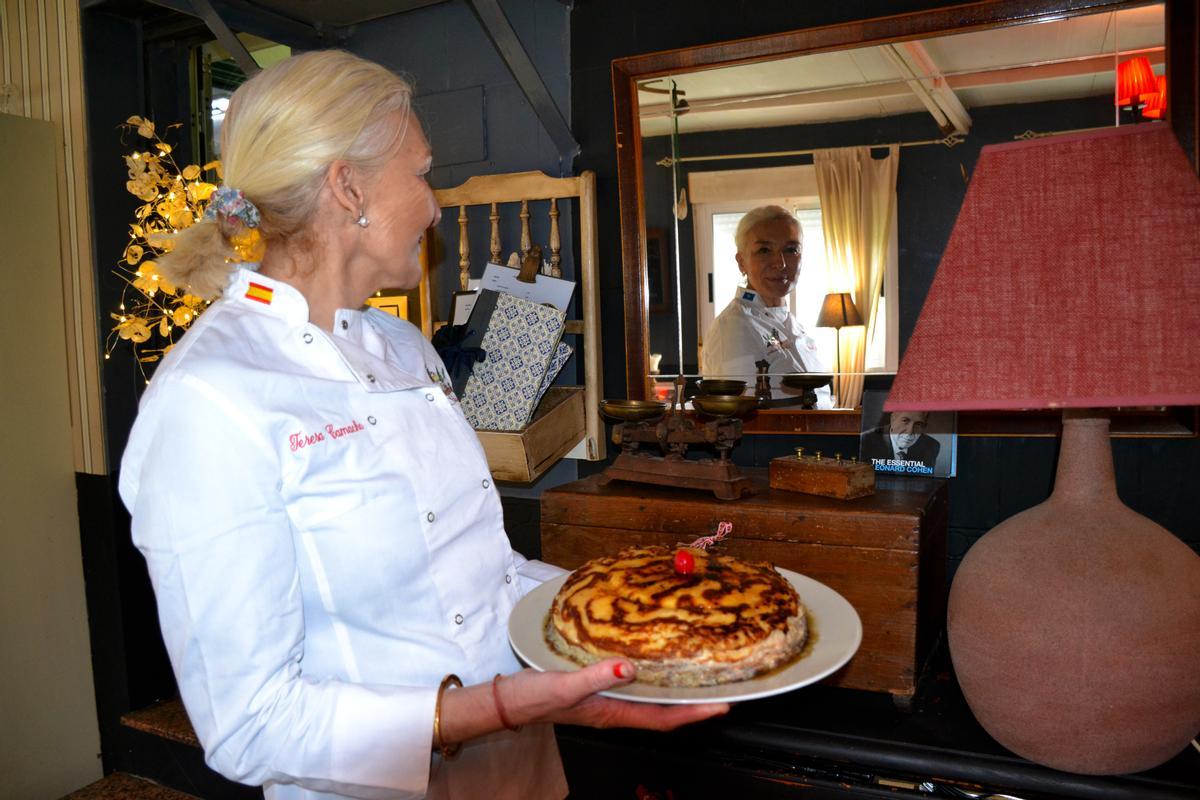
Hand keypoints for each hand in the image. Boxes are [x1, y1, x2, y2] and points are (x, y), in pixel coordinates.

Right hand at [436, 660, 729, 746]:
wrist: (505, 700)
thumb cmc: (532, 696)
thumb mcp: (563, 685)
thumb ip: (596, 677)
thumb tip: (629, 668)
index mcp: (612, 714)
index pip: (663, 719)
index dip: (694, 714)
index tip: (722, 706)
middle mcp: (614, 711)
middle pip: (663, 712)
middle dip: (693, 703)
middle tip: (720, 686)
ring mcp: (606, 702)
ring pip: (649, 700)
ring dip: (674, 691)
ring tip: (696, 674)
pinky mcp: (595, 689)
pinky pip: (632, 687)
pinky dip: (649, 678)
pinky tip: (651, 663)